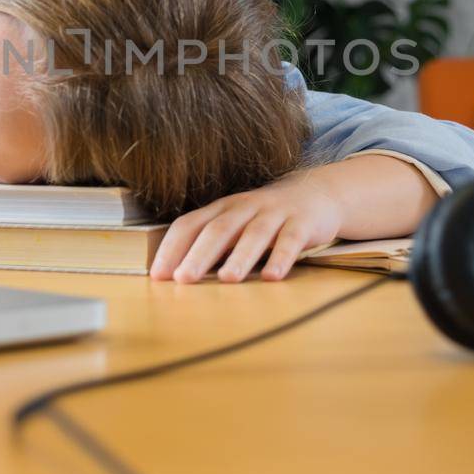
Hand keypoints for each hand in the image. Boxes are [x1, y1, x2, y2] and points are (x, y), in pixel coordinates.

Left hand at [149, 174, 342, 283]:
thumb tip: (177, 279)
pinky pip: (291, 240)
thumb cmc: (264, 217)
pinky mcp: (302, 223)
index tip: (158, 276)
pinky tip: (272, 277)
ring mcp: (274, 213)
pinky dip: (282, 257)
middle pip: (219, 229)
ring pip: (254, 234)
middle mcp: (245, 207)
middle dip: (199, 255)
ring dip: (240, 257)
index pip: (190, 224)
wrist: (315, 193)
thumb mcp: (235, 224)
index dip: (172, 248)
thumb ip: (211, 246)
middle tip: (183, 280)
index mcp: (222, 209)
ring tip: (227, 280)